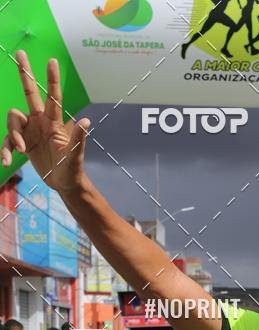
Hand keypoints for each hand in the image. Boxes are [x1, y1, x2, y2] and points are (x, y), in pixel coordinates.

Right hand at [1, 51, 89, 191]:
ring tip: (20, 151)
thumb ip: (78, 139)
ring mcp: (30, 131)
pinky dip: (5, 150)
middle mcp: (40, 122)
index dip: (52, 79)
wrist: (63, 183)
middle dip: (24, 73)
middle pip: (29, 93)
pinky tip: (6, 162)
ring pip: (12, 121)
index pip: (53, 97)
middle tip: (20, 52)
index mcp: (53, 122)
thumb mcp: (75, 156)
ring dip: (12, 135)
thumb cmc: (72, 170)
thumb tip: (86, 120)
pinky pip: (7, 141)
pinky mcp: (22, 143)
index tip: (51, 60)